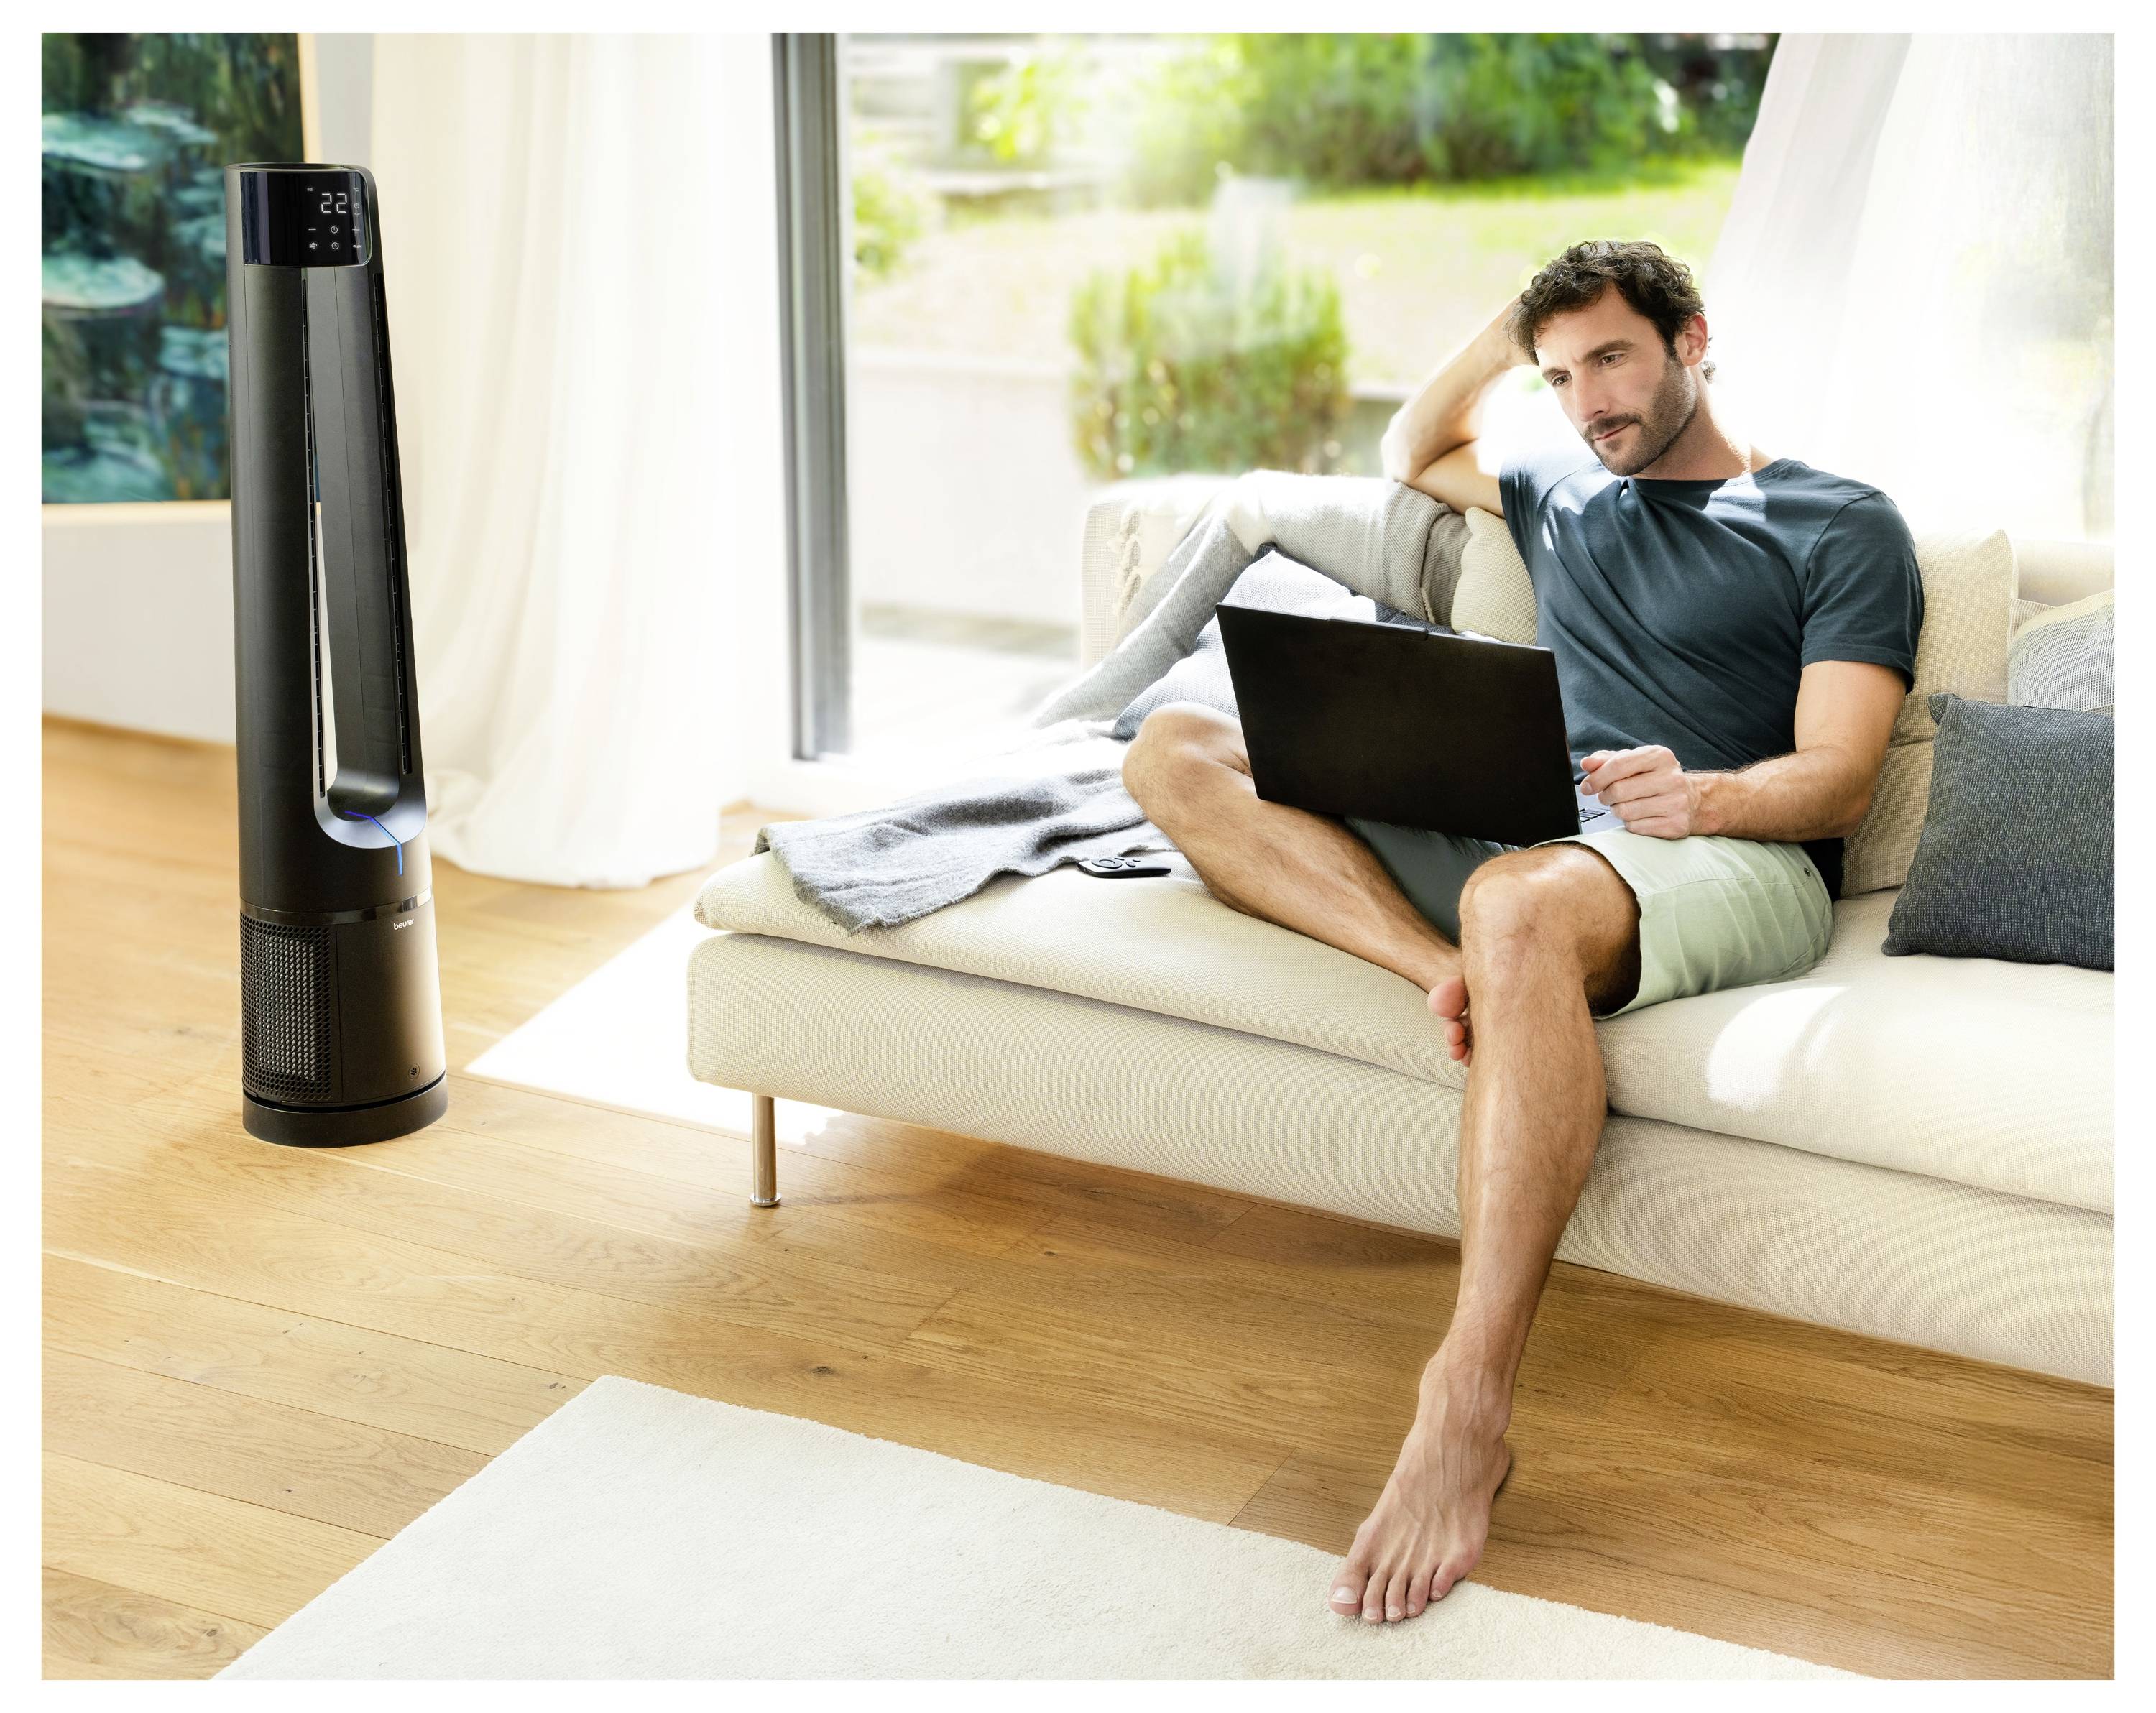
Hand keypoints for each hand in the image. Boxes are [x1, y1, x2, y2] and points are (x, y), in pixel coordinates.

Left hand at [1580, 744, 1702, 838]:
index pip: (1619, 765)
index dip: (1597, 777)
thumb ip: (1607, 760)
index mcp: (1660, 756)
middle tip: (1607, 796)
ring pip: (1625, 811)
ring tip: (1625, 805)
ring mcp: (1676, 802)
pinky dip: (1630, 823)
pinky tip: (1639, 816)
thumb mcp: (1635, 762)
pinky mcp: (1675, 824)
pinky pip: (1635, 827)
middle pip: (1619, 790)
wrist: (1692, 800)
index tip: (1587, 786)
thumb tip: (1587, 763)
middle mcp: (1671, 777)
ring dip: (1617, 810)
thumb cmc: (1656, 778)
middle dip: (1605, 796)